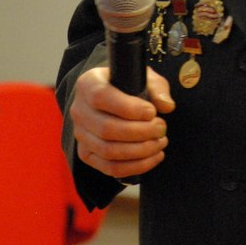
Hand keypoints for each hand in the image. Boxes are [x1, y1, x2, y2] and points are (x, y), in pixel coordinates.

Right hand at [69, 66, 173, 180]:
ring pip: (108, 151)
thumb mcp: (143, 76)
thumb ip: (156, 87)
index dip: (129, 108)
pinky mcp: (87, 154)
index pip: (101, 98)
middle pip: (106, 129)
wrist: (110, 97)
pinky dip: (136, 166)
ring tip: (160, 142)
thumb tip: (166, 106)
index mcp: (88, 84)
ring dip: (140, 151)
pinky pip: (110, 168)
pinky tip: (154, 156)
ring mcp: (80, 135)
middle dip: (140, 132)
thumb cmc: (128, 85)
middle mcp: (79, 110)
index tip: (152, 112)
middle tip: (161, 128)